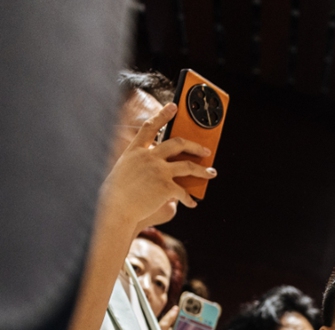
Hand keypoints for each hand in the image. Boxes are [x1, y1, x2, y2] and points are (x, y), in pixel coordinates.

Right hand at [99, 103, 214, 228]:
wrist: (113, 208)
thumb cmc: (116, 193)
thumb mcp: (124, 170)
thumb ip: (140, 164)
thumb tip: (156, 167)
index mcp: (135, 151)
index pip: (150, 127)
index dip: (162, 115)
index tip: (173, 106)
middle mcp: (148, 157)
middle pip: (177, 143)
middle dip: (194, 145)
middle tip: (205, 150)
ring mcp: (158, 171)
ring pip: (188, 166)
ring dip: (202, 170)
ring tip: (211, 173)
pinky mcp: (165, 186)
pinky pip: (183, 191)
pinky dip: (189, 198)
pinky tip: (192, 203)